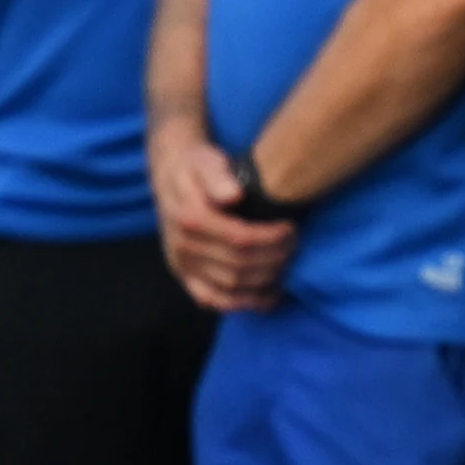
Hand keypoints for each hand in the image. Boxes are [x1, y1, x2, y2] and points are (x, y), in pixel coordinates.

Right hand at [149, 119, 293, 311]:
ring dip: (266, 280)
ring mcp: (182, 265)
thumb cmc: (197, 167)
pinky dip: (243, 303)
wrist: (170, 176)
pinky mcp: (185, 277)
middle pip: (239, 265)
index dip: (272, 239)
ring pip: (231, 286)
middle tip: (294, 245)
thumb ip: (218, 176)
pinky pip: (213, 300)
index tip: (291, 228)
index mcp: (189, 219)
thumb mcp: (207, 160)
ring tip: (286, 264)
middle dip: (275, 258)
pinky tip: (269, 296)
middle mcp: (183, 246)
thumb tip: (233, 195)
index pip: (240, 239)